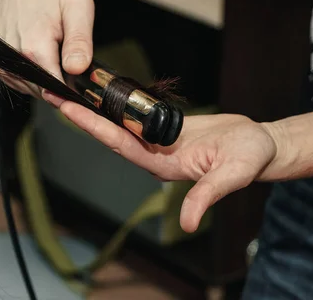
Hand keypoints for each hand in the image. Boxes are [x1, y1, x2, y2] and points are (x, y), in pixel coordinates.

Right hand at [0, 0, 94, 97]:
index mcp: (34, 47)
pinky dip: (26, 75)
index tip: (78, 89)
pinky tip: (36, 57)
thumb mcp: (78, 7)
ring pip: (24, 86)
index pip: (54, 89)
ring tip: (53, 55)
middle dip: (57, 86)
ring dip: (41, 81)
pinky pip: (11, 77)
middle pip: (39, 91)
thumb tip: (77, 70)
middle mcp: (12, 54)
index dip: (69, 93)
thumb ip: (79, 42)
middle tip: (69, 63)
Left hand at [42, 92, 278, 232]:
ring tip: (69, 88)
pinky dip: (115, 104)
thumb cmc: (248, 159)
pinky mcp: (164, 128)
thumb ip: (206, 197)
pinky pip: (134, 114)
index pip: (118, 143)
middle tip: (54, 93)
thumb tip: (186, 224)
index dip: (92, 127)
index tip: (69, 110)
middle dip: (81, 114)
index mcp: (161, 164)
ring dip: (93, 108)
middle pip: (108, 132)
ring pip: (118, 122)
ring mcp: (156, 141)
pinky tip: (101, 93)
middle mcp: (152, 154)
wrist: (258, 145)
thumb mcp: (231, 176)